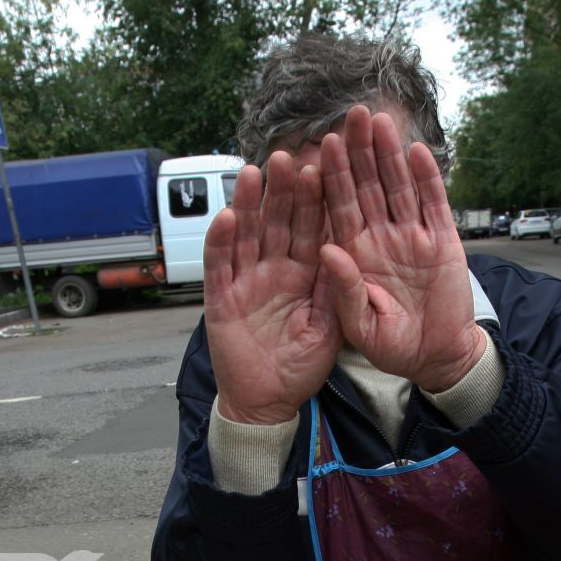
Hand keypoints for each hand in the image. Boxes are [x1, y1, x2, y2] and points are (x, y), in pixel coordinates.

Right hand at [202, 151, 340, 426]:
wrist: (268, 404)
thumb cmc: (301, 368)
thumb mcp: (330, 327)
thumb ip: (335, 289)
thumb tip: (340, 248)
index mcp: (305, 274)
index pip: (311, 228)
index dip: (316, 199)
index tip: (324, 166)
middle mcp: (274, 270)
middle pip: (278, 221)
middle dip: (282, 190)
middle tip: (287, 156)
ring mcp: (246, 282)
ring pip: (247, 234)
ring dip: (249, 204)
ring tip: (254, 173)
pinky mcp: (221, 298)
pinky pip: (219, 266)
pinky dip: (221, 242)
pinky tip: (226, 217)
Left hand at [319, 107, 485, 393]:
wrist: (436, 358)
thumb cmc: (392, 346)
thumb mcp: (360, 327)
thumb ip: (344, 289)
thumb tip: (327, 249)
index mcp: (354, 253)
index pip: (339, 206)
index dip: (332, 175)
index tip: (321, 145)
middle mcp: (381, 237)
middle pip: (367, 185)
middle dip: (360, 150)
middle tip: (352, 113)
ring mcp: (412, 236)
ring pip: (398, 186)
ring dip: (390, 153)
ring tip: (381, 120)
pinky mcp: (442, 240)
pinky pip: (433, 203)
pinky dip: (426, 178)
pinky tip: (417, 150)